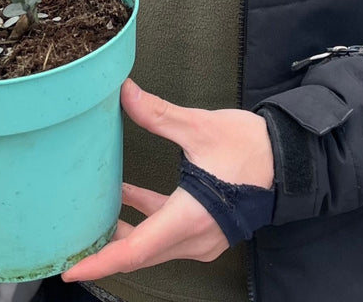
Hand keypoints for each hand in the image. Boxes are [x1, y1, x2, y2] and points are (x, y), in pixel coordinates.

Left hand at [61, 80, 273, 281]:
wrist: (290, 161)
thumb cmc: (251, 148)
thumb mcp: (200, 127)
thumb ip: (158, 114)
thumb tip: (125, 93)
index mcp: (189, 218)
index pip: (136, 251)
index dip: (101, 261)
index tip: (72, 269)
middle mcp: (195, 237)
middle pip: (141, 252)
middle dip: (105, 249)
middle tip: (72, 245)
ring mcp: (203, 237)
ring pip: (154, 243)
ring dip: (124, 232)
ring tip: (91, 218)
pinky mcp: (207, 228)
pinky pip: (167, 232)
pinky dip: (144, 219)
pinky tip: (125, 195)